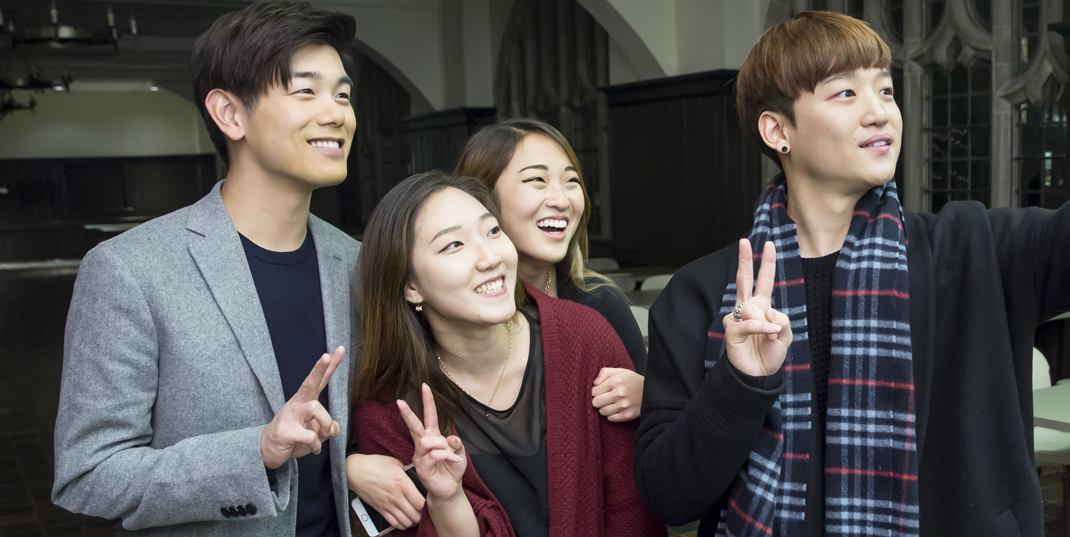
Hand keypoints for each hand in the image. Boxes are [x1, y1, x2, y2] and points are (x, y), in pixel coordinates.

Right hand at [260, 346, 343, 469]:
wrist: (267, 450)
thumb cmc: (294, 436)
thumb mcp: (316, 432)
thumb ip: (328, 427)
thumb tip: (333, 428)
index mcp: (305, 400)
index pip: (319, 380)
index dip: (330, 365)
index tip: (340, 349)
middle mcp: (298, 403)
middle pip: (310, 382)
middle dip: (319, 369)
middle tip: (326, 356)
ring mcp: (291, 416)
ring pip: (316, 408)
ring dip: (326, 424)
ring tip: (324, 434)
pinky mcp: (287, 432)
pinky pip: (310, 435)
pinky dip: (316, 445)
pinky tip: (313, 448)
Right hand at [346, 454, 424, 528]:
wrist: (354, 471)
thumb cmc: (374, 464)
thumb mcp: (394, 461)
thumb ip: (406, 467)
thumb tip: (412, 470)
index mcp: (402, 484)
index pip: (420, 502)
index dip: (427, 505)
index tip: (428, 502)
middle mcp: (396, 497)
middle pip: (415, 515)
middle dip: (421, 515)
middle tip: (423, 511)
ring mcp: (387, 505)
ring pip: (406, 522)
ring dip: (412, 521)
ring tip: (414, 516)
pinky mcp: (380, 509)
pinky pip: (394, 523)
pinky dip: (401, 524)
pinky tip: (404, 520)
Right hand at [397, 384, 466, 502]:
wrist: (450, 489)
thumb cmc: (452, 470)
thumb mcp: (460, 453)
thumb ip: (456, 443)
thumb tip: (448, 437)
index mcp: (433, 437)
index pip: (429, 417)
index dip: (428, 402)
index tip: (425, 386)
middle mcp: (424, 445)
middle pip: (415, 426)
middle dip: (408, 413)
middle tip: (400, 401)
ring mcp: (420, 456)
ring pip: (427, 441)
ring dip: (442, 446)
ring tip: (451, 455)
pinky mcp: (421, 467)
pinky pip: (434, 454)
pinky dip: (446, 455)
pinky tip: (452, 460)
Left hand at [591, 368, 643, 421]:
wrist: (652, 392)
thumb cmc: (633, 380)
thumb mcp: (620, 371)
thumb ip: (605, 372)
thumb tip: (594, 383)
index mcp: (617, 381)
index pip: (594, 391)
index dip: (595, 391)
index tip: (601, 390)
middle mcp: (620, 393)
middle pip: (596, 402)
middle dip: (598, 400)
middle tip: (604, 397)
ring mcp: (624, 405)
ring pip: (602, 411)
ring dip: (604, 408)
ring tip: (611, 403)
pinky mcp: (628, 415)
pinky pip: (610, 418)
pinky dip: (612, 414)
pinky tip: (617, 408)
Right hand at [724, 240, 791, 376]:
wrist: (759, 374)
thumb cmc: (771, 353)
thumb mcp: (786, 334)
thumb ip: (782, 319)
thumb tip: (767, 311)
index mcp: (761, 306)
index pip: (763, 280)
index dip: (766, 263)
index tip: (769, 244)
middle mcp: (747, 308)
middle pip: (744, 279)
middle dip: (744, 260)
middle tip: (743, 241)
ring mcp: (737, 318)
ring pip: (753, 308)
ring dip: (767, 323)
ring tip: (772, 336)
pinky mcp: (732, 330)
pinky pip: (750, 323)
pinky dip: (762, 328)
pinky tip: (769, 334)